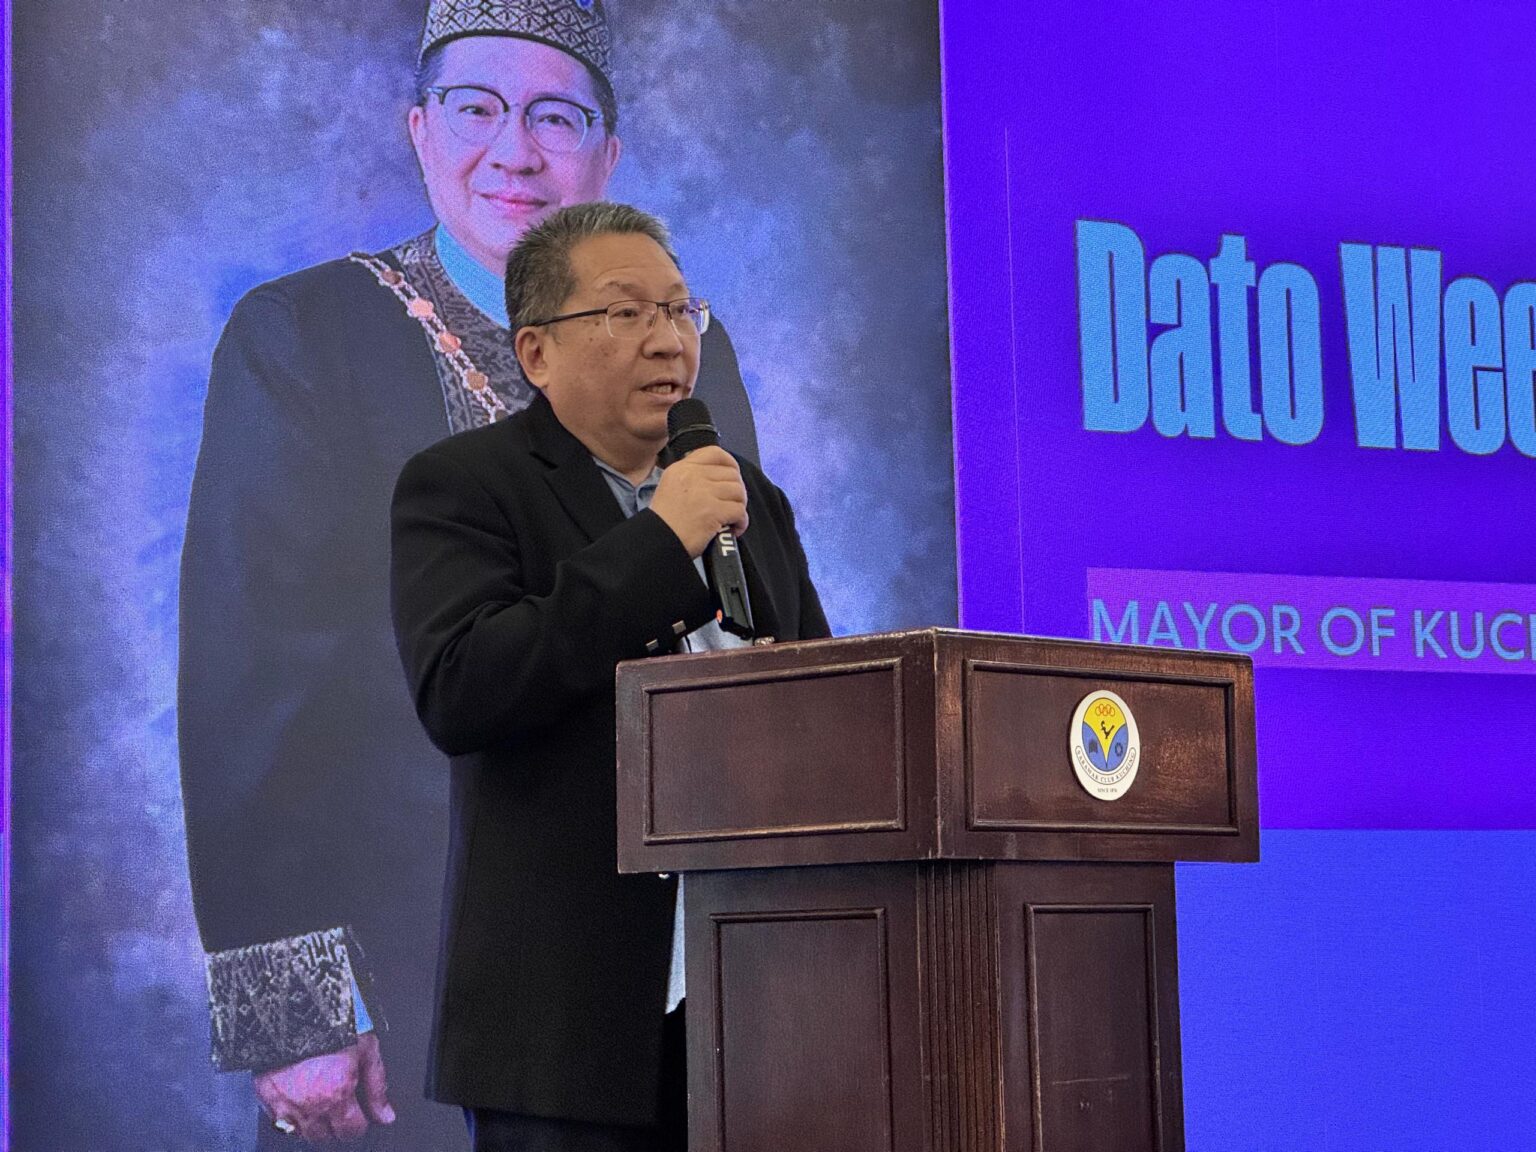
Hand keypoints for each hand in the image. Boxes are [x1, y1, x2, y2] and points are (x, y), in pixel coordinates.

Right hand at [255, 1032, 394, 1144]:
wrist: (294, 1003)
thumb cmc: (333, 1021)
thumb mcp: (366, 1048)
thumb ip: (377, 1086)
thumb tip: (386, 1115)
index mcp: (337, 1093)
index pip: (351, 1131)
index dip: (359, 1124)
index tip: (359, 1115)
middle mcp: (309, 1104)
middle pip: (325, 1138)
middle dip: (337, 1127)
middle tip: (341, 1108)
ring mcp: (284, 1103)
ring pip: (301, 1134)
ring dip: (314, 1124)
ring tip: (321, 1102)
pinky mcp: (264, 1095)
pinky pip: (277, 1122)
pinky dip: (290, 1117)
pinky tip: (300, 1099)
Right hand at [650, 446, 748, 557]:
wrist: (658, 543)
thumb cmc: (665, 524)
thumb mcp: (671, 488)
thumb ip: (692, 479)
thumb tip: (719, 479)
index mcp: (681, 469)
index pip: (715, 453)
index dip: (730, 463)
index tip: (733, 476)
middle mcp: (692, 476)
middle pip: (731, 474)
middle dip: (736, 491)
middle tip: (731, 505)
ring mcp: (703, 493)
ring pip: (738, 491)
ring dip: (739, 507)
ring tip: (731, 518)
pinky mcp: (713, 511)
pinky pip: (739, 511)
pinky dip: (741, 522)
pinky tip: (733, 528)